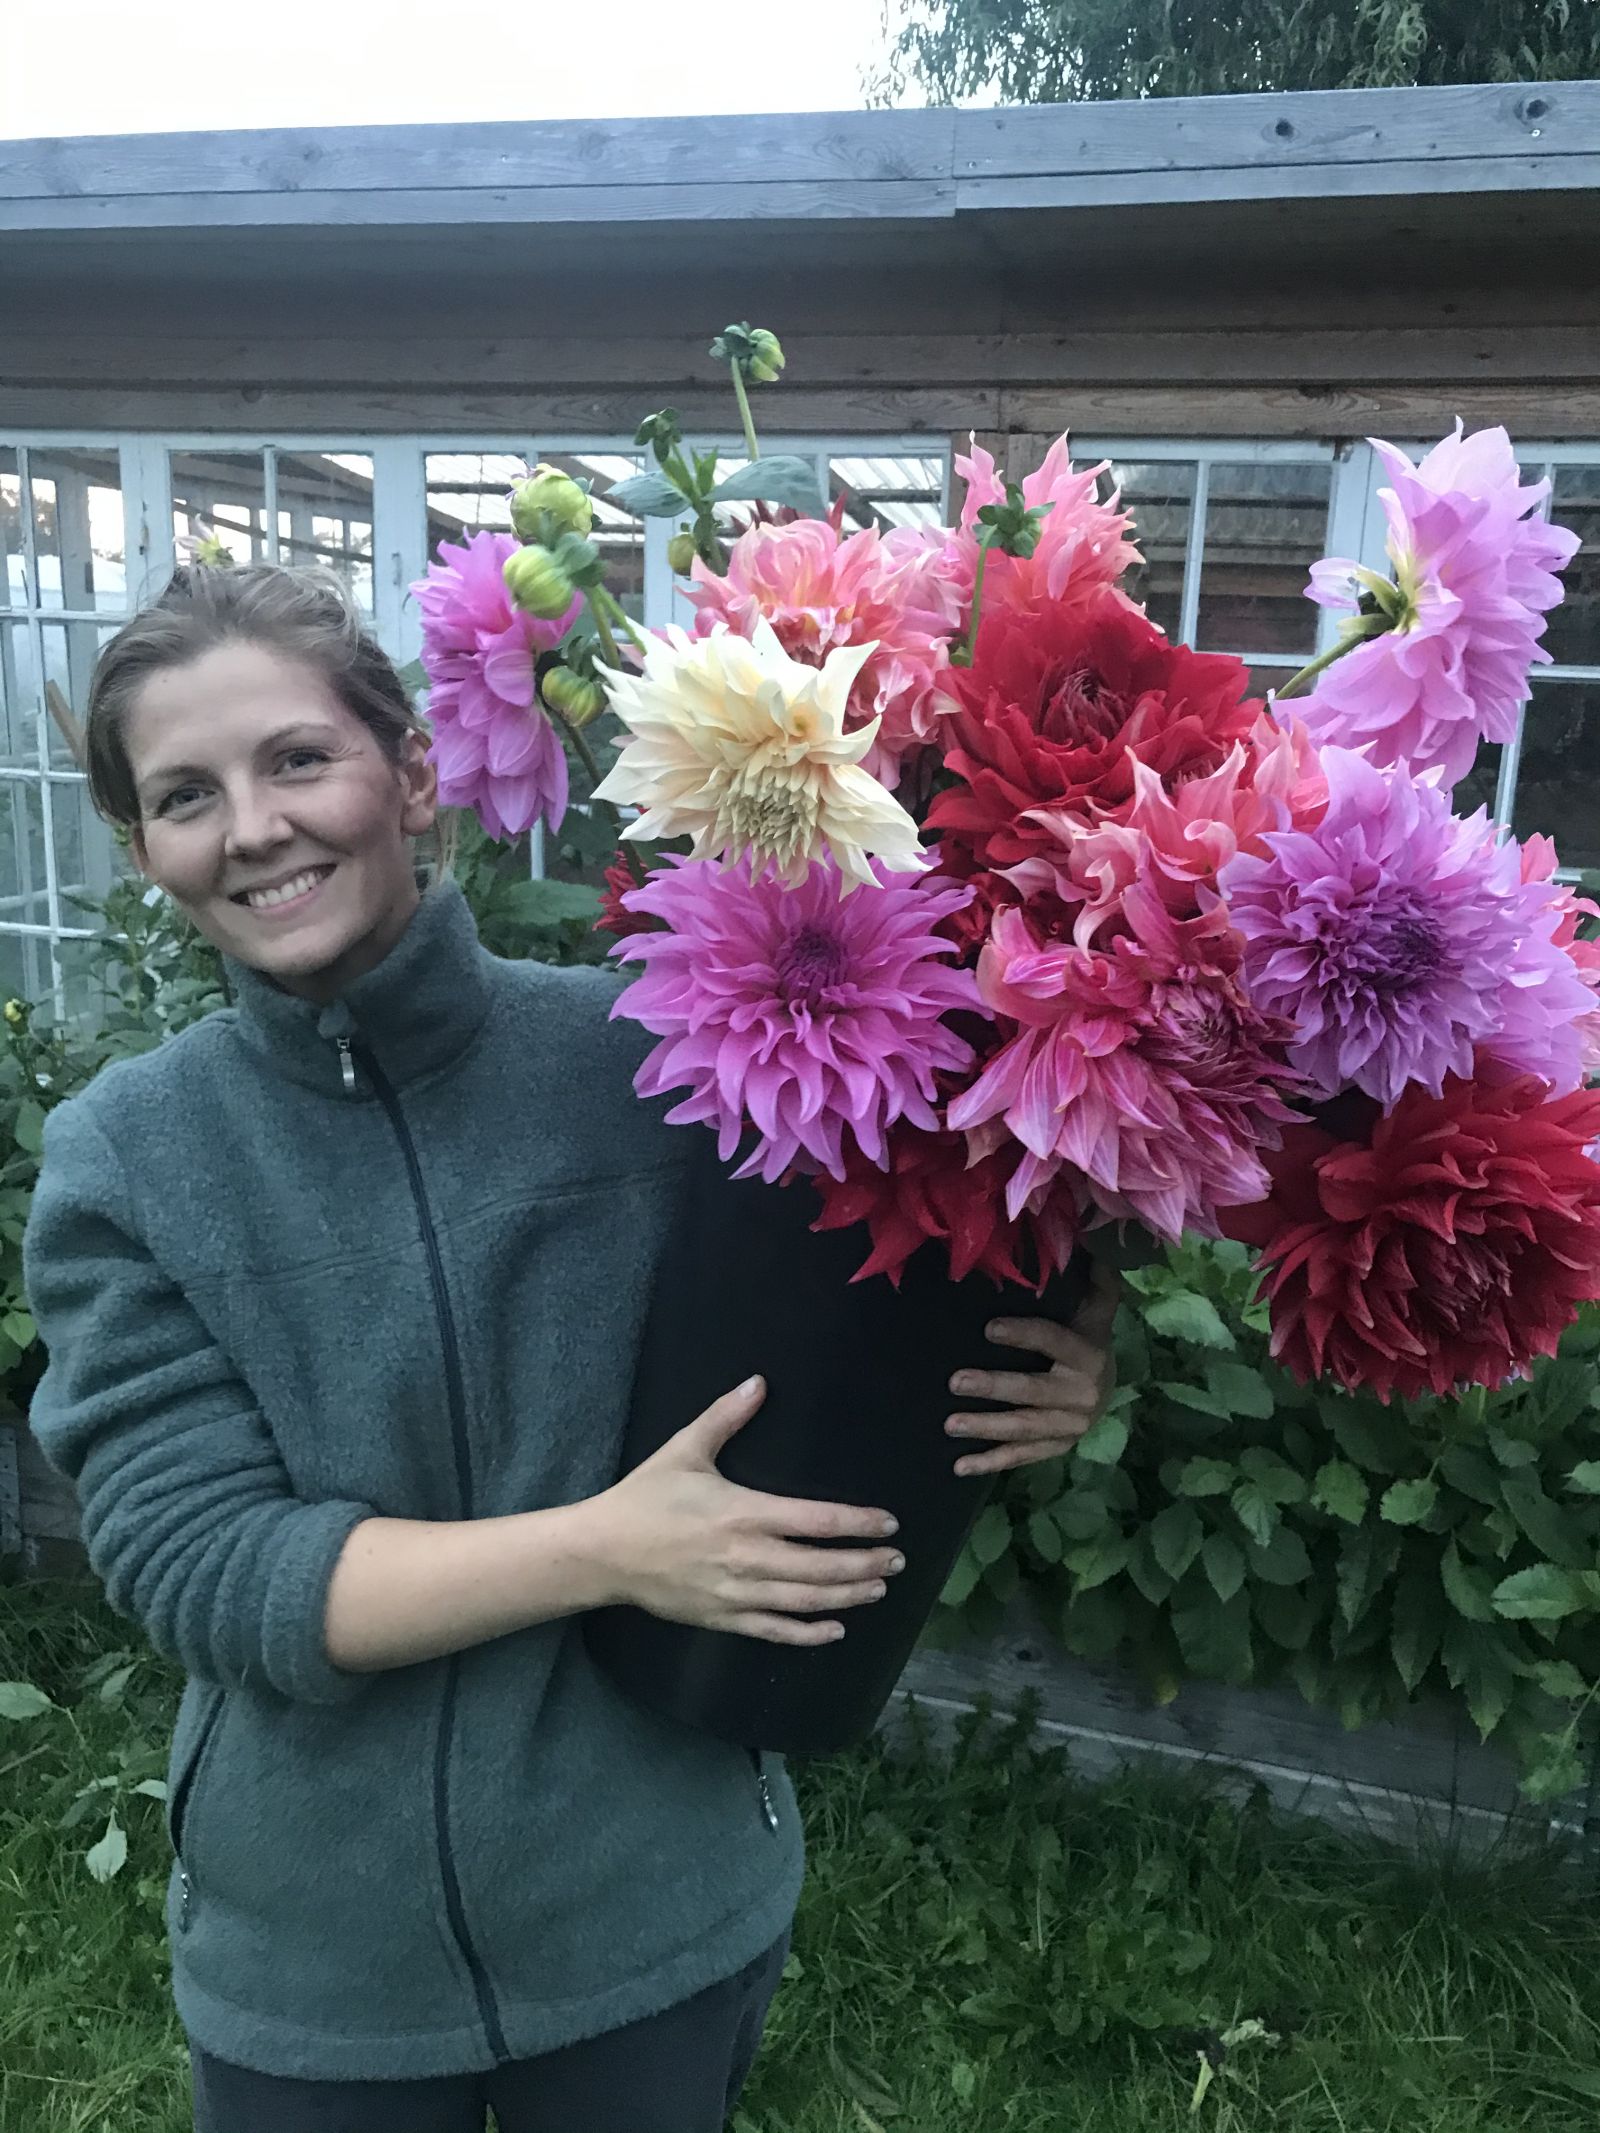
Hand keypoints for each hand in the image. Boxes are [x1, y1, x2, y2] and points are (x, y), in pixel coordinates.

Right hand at [595, 1376, 904, 1646]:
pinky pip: (774, 1631)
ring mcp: (735, 1592)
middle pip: (821, 1566)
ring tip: (878, 1588)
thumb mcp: (685, 1449)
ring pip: (805, 1600)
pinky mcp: (722, 1619)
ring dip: (847, 1596)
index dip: (859, 1524)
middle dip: (865, 1564)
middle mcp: (746, 1556)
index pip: (817, 1521)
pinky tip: (836, 1629)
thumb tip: (759, 1381)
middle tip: (897, 1560)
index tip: (889, 1523)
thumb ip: (726, 1416)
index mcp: (743, 1512)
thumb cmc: (645, 1498)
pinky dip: (808, 1633)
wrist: (603, 1552)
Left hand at [944, 1261, 1120, 1475]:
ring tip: (950, 1424)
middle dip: (994, 1388)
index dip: (1022, 1335)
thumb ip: (1093, 1278)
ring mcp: (1069, 1425)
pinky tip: (960, 1465)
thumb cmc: (1088, 1336)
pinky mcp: (1056, 1446)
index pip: (1052, 1342)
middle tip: (955, 1382)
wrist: (1110, 1387)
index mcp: (1088, 1355)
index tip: (988, 1327)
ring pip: (1024, 1428)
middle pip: (1033, 1392)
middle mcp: (1083, 1393)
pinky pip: (1023, 1457)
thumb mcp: (1096, 1307)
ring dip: (986, 1428)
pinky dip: (991, 1462)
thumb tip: (1090, 1242)